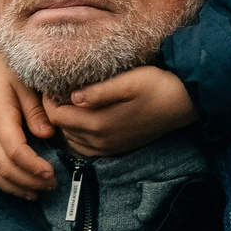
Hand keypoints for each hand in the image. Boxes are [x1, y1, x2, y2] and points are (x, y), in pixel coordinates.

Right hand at [0, 37, 53, 197]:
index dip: (34, 167)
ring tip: (38, 192)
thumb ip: (35, 110)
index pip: (15, 152)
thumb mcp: (24, 82)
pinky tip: (17, 187)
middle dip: (29, 182)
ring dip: (15, 188)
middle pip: (4, 168)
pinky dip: (0, 182)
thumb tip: (47, 135)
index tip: (52, 173)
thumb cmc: (3, 68)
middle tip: (52, 184)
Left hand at [46, 66, 196, 157]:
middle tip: (55, 91)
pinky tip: (82, 120)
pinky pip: (86, 148)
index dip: (47, 101)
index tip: (50, 85)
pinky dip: (77, 136)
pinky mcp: (117, 148)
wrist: (183, 103)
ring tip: (66, 103)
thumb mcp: (128, 82)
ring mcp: (109, 148)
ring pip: (72, 141)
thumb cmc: (156, 86)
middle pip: (61, 130)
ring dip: (65, 124)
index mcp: (99, 124)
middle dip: (53, 112)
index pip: (56, 118)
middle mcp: (101, 141)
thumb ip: (99, 92)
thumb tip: (72, 97)